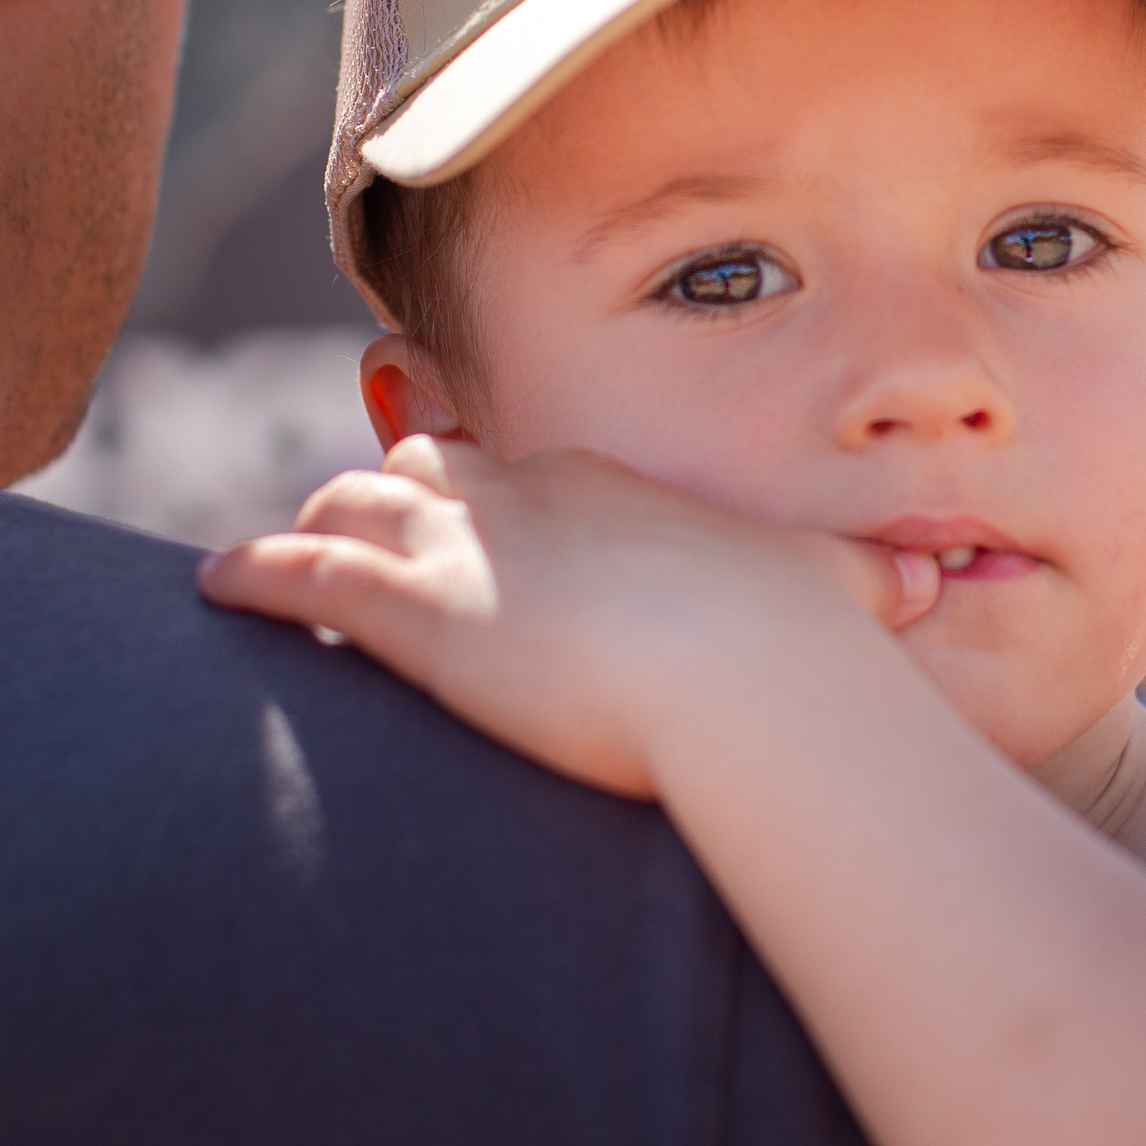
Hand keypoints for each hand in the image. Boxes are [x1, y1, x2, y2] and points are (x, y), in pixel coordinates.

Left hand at [198, 435, 941, 797]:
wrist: (743, 677)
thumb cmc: (796, 638)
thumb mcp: (838, 591)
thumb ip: (866, 582)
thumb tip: (930, 581)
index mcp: (614, 489)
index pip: (529, 472)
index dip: (495, 498)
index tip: (477, 517)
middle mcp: (530, 496)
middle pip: (431, 468)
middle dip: (393, 498)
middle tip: (367, 527)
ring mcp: (466, 547)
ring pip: (355, 506)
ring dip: (315, 530)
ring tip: (278, 558)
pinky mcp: (413, 611)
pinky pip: (303, 574)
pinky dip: (252, 577)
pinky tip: (215, 588)